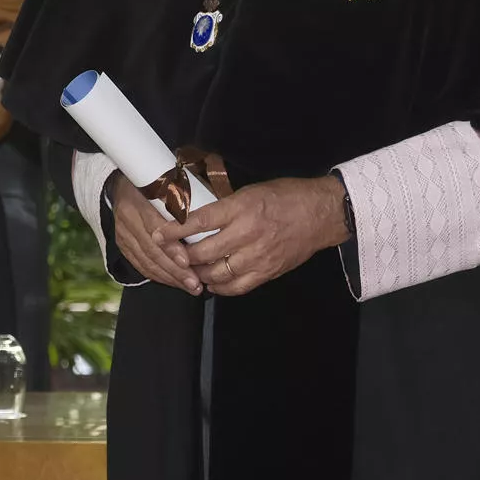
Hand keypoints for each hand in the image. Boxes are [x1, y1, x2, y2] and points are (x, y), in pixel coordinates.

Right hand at [107, 171, 202, 294]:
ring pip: (146, 261)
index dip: (172, 247)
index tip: (188, 261)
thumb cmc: (155, 181)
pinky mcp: (122, 244)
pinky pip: (140, 265)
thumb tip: (214, 214)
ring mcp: (122, 232)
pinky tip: (174, 282)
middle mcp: (128, 217)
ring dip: (170, 277)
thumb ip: (186, 197)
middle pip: (152, 250)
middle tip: (196, 283)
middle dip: (175, 270)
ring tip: (190, 287)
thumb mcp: (170, 182)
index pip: (155, 227)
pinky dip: (158, 276)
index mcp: (140, 198)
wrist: (122, 184)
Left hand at [156, 176, 348, 296]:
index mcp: (241, 209)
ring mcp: (258, 257)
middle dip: (183, 256)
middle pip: (204, 253)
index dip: (175, 230)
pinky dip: (220, 287)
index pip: (199, 222)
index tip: (158, 235)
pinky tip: (210, 283)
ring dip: (198, 274)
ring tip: (189, 269)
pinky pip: (237, 287)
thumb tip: (195, 218)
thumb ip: (224, 207)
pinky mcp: (268, 272)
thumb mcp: (250, 192)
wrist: (321, 214)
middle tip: (173, 255)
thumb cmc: (285, 196)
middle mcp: (247, 235)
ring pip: (217, 274)